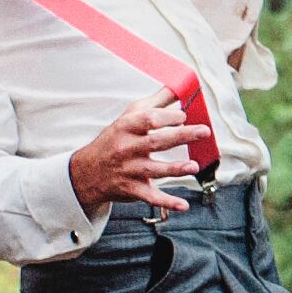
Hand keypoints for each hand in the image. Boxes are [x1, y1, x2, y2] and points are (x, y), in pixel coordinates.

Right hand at [67, 103, 211, 214]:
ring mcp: (129, 170)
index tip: (184, 115)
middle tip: (204, 131)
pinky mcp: (133, 189)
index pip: (148, 120)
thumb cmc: (115, 140)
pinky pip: (151, 197)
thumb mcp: (128, 118)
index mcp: (126, 128)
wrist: (88, 172)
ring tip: (194, 166)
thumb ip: (154, 104)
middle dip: (181, 136)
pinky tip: (183, 205)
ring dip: (175, 169)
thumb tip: (179, 87)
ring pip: (154, 170)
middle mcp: (127, 149)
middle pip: (156, 142)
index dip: (167, 116)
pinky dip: (167, 202)